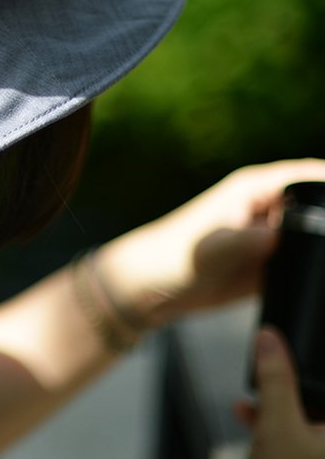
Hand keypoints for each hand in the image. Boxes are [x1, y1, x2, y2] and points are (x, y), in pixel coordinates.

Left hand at [97, 159, 324, 326]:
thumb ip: (246, 239)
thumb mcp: (210, 248)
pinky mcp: (271, 261)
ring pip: (318, 232)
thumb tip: (279, 234)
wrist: (153, 287)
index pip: (310, 175)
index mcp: (254, 187)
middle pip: (321, 203)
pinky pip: (307, 259)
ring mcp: (272, 234)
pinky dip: (319, 266)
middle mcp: (267, 206)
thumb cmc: (173, 256)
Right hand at [236, 327, 324, 457]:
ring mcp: (321, 450)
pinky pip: (302, 441)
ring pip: (312, 423)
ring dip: (281, 407)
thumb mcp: (277, 426)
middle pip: (321, 403)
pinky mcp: (308, 458)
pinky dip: (280, 428)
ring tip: (250, 404)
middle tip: (268, 374)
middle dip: (291, 389)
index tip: (292, 351)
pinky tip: (250, 420)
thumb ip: (276, 379)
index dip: (316, 366)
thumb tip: (270, 338)